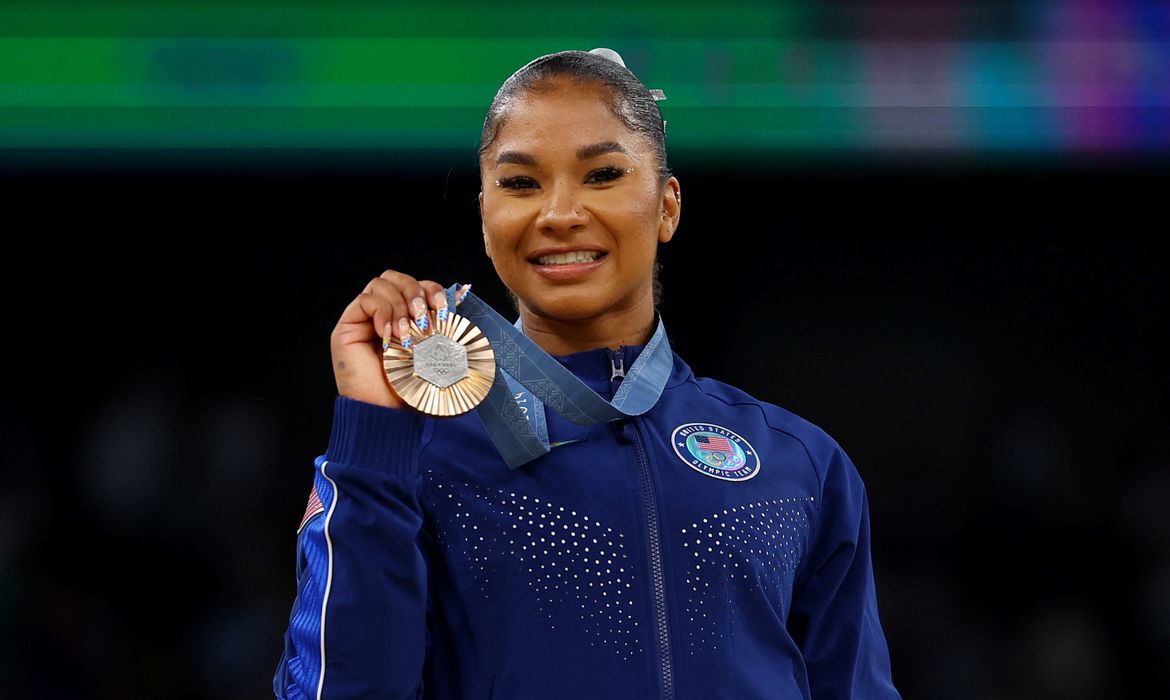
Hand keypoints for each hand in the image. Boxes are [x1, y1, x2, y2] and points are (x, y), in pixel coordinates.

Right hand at [330, 271, 448, 408]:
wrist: (386, 415)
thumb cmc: (410, 392)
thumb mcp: (437, 358)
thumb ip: (445, 333)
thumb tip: (465, 305)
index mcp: (405, 319)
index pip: (416, 286)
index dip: (430, 289)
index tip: (442, 308)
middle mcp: (383, 315)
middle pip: (395, 277)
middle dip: (414, 290)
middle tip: (422, 317)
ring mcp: (364, 320)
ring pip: (380, 284)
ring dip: (399, 304)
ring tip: (406, 333)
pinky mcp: (347, 326)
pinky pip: (365, 300)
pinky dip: (382, 312)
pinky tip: (389, 336)